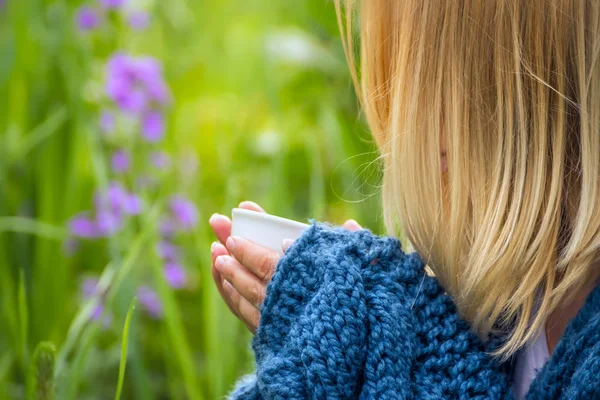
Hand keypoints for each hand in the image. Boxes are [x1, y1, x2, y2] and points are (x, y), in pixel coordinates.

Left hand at [209, 201, 361, 332]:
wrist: (363, 347)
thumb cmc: (368, 301)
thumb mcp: (368, 270)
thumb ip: (353, 246)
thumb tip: (351, 225)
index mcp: (307, 282)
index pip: (269, 265)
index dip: (249, 252)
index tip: (234, 239)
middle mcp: (290, 303)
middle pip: (254, 277)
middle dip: (234, 255)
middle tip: (221, 237)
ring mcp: (282, 322)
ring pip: (249, 297)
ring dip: (231, 277)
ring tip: (218, 258)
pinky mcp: (278, 338)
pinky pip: (250, 318)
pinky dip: (237, 301)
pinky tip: (228, 287)